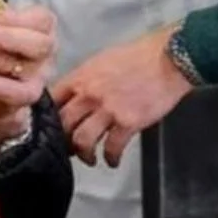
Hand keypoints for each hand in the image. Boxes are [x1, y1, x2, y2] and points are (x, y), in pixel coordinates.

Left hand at [54, 25, 190, 166]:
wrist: (169, 59)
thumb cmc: (140, 56)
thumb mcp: (103, 60)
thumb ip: (86, 78)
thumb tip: (76, 94)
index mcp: (82, 77)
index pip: (52, 100)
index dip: (48, 116)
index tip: (51, 127)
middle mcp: (90, 94)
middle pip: (63, 124)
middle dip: (63, 141)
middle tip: (67, 149)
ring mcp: (108, 109)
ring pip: (82, 141)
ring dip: (84, 154)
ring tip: (90, 158)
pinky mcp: (128, 122)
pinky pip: (112, 148)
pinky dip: (111, 158)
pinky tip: (113, 160)